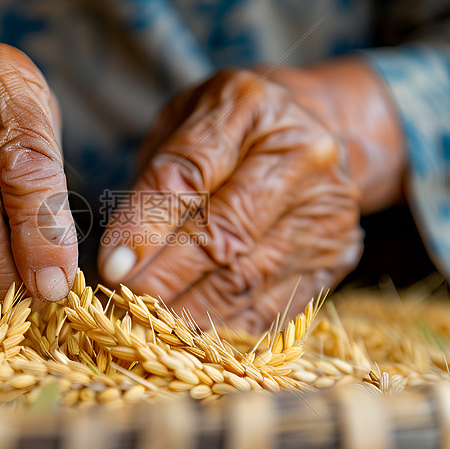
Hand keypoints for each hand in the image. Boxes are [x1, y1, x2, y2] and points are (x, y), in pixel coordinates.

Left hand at [99, 60, 403, 332]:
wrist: (320, 131)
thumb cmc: (233, 129)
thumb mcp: (184, 123)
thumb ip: (154, 178)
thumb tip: (121, 258)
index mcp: (249, 107)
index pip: (187, 174)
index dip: (145, 227)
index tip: (112, 267)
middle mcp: (299, 156)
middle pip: (223, 234)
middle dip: (166, 279)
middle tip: (124, 309)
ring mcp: (326, 211)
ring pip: (248, 278)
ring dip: (192, 314)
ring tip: (150, 331)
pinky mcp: (337, 256)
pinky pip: (276, 306)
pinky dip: (230, 331)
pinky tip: (195, 341)